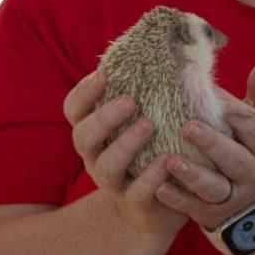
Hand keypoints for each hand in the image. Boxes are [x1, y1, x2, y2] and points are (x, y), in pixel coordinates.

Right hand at [64, 70, 187, 239]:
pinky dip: (151, 176)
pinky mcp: (135, 205)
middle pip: (84, 137)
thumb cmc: (153, 150)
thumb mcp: (147, 120)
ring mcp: (113, 184)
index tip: (105, 74)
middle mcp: (96, 157)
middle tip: (129, 101)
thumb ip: (153, 92)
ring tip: (150, 125)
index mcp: (95, 133)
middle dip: (104, 117)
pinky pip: (137, 192)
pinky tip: (167, 161)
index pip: (74, 109)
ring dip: (126, 144)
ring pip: (107, 166)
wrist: (157, 210)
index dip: (84, 92)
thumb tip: (179, 44)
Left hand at [155, 61, 254, 231]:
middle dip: (211, 143)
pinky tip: (158, 186)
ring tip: (170, 160)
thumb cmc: (250, 150)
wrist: (252, 205)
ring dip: (192, 174)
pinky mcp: (211, 212)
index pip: (252, 126)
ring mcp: (232, 196)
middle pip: (234, 158)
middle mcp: (252, 173)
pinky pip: (193, 207)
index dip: (232, 110)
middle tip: (187, 126)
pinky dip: (176, 198)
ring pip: (213, 187)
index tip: (209, 92)